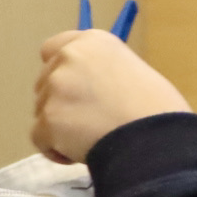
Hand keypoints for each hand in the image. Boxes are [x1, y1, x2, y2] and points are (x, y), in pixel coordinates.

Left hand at [32, 30, 191, 162]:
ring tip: (91, 140)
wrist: (154, 138)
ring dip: (59, 127)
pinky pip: (40, 138)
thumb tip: (90, 90)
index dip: (60, 70)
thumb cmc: (156, 108)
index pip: (54, 48)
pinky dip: (55, 150)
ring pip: (42, 111)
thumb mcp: (132, 70)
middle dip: (60, 102)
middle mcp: (69, 57)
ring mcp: (55, 87)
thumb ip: (102, 72)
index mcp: (92, 42)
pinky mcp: (48, 119)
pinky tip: (80, 154)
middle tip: (88, 121)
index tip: (74, 89)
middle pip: (45, 82)